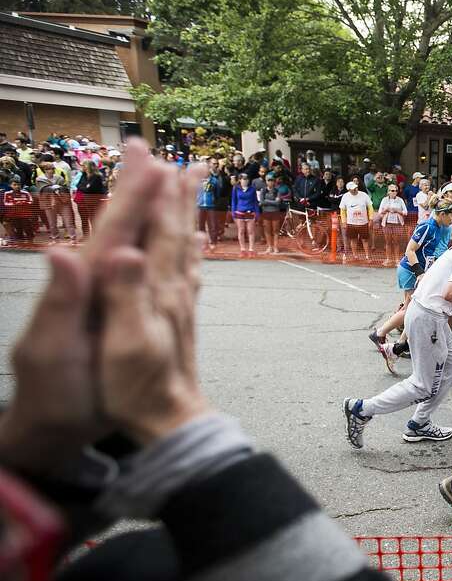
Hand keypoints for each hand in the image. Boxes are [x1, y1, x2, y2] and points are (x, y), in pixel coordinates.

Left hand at [0, 144, 192, 468]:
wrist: (54, 428)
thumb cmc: (53, 395)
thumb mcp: (49, 349)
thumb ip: (56, 301)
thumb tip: (63, 253)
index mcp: (85, 284)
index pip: (113, 231)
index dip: (133, 197)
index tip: (155, 162)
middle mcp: (99, 283)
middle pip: (125, 226)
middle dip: (142, 189)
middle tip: (154, 151)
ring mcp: (114, 297)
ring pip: (142, 243)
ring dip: (161, 213)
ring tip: (177, 183)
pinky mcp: (128, 314)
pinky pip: (158, 273)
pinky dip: (175, 254)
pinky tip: (191, 244)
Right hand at [97, 162, 209, 444]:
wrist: (170, 422)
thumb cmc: (140, 388)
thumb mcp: (124, 342)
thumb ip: (124, 294)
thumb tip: (126, 250)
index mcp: (158, 290)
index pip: (160, 231)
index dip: (155, 194)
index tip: (156, 158)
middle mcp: (175, 290)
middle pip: (179, 231)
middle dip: (178, 194)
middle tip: (185, 160)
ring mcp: (181, 303)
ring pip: (187, 246)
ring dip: (188, 214)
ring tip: (194, 187)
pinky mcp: (180, 318)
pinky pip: (188, 270)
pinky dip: (191, 248)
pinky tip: (198, 244)